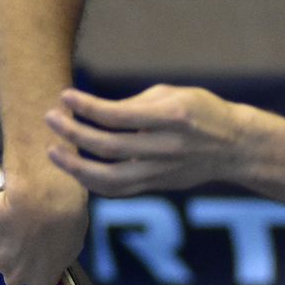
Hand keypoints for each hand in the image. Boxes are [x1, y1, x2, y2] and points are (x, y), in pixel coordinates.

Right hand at [0, 161, 88, 284]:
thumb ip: (56, 258)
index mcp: (40, 283)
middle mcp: (14, 278)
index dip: (39, 265)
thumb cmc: (67, 221)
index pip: (38, 282)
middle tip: (27, 233)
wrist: (42, 197)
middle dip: (16, 256)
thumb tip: (49, 254)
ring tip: (16, 218)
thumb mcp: (73, 245)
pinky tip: (7, 208)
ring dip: (3, 239)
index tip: (42, 249)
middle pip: (13, 270)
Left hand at [44, 85, 249, 195]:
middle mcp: (166, 148)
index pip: (118, 116)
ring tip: (53, 152)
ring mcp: (162, 171)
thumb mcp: (173, 94)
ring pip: (110, 178)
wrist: (234, 147)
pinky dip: (93, 182)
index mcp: (172, 117)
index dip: (87, 107)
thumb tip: (96, 111)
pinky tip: (76, 169)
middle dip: (74, 133)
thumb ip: (135, 103)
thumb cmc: (201, 111)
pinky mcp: (158, 185)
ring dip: (76, 166)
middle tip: (50, 119)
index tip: (65, 96)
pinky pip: (119, 190)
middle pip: (109, 147)